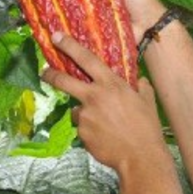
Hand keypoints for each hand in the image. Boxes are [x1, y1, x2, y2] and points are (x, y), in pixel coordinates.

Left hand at [42, 33, 168, 174]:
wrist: (140, 157)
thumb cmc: (147, 128)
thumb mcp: (147, 101)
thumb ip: (140, 87)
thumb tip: (138, 81)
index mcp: (110, 84)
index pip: (86, 58)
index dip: (69, 46)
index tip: (56, 37)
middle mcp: (94, 97)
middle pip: (63, 81)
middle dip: (51, 75)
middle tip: (45, 72)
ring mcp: (85, 116)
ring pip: (78, 110)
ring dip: (87, 115)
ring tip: (106, 127)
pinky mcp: (82, 133)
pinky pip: (83, 128)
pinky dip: (91, 131)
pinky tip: (105, 138)